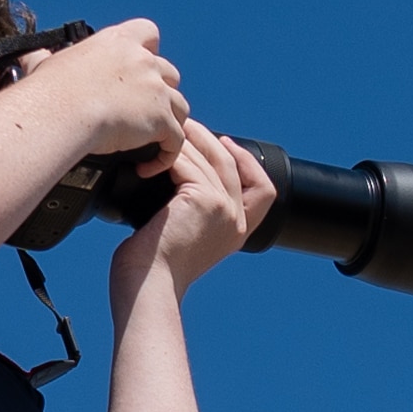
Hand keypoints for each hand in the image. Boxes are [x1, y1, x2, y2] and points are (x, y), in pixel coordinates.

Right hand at [17, 17, 187, 167]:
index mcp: (118, 42)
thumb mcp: (47, 63)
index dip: (150, 51)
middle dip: (162, 93)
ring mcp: (156, 90)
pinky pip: (176, 141)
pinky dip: (166, 156)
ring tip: (151, 141)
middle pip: (170, 74)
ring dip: (169, 124)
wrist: (61, 110)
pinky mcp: (161, 120)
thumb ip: (46, 58)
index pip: (148, 32)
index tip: (142, 67)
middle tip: (144, 113)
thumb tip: (31, 57)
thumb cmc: (50, 90)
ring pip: (181, 107)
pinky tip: (147, 167)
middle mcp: (142, 61)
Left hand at [113, 125, 273, 295]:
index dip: (249, 162)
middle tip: (185, 127)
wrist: (149, 284)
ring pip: (210, 159)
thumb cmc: (155, 266)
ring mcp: (224, 209)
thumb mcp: (184, 235)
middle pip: (233, 163)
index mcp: (237, 231)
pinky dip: (168, 157)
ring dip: (186, 142)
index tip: (226, 144)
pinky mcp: (205, 201)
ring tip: (164, 134)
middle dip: (210, 139)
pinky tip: (149, 162)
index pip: (264, 190)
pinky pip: (189, 164)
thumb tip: (179, 175)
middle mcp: (236, 220)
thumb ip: (193, 209)